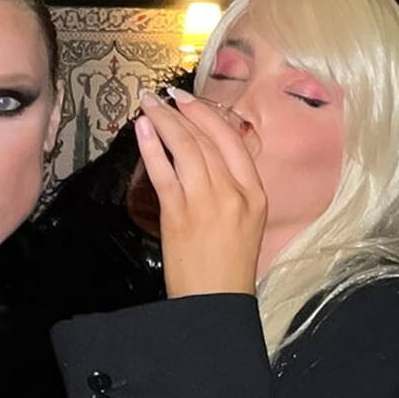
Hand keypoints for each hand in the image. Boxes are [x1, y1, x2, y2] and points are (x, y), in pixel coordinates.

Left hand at [132, 88, 265, 299]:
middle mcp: (234, 192)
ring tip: (148, 104)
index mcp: (255, 193)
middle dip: (183, 112)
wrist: (215, 302)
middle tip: (163, 95)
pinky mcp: (179, 214)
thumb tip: (208, 157)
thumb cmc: (229, 267)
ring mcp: (206, 201)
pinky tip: (143, 129)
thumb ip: (233, 189)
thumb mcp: (247, 222)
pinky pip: (164, 171)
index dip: (209, 116)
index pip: (232, 141)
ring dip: (164, 121)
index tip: (189, 101)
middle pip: (207, 139)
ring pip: (186, 148)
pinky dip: (152, 147)